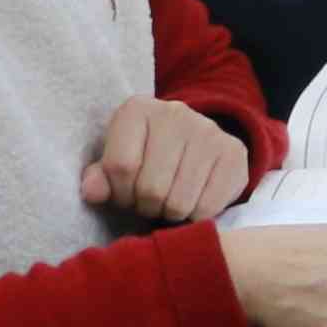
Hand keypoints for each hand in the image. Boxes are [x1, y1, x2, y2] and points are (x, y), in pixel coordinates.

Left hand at [82, 95, 251, 225]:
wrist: (193, 140)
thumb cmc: (144, 155)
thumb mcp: (117, 159)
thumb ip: (100, 178)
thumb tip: (92, 192)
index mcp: (137, 110)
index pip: (121, 166)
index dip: (119, 193)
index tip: (125, 194)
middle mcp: (175, 113)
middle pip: (151, 188)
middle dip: (145, 206)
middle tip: (148, 202)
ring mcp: (209, 131)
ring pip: (179, 202)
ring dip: (169, 214)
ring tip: (168, 202)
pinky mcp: (234, 152)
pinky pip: (207, 207)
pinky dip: (195, 217)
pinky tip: (192, 203)